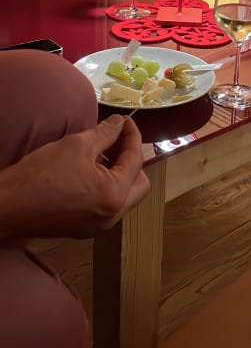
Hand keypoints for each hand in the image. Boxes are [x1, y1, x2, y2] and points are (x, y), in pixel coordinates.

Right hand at [0, 115, 149, 238]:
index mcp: (115, 195)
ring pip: (124, 196)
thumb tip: (120, 123)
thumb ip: (106, 133)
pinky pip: (108, 205)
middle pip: (139, 184)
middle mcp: (113, 216)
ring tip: (103, 151)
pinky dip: (107, 186)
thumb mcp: (77, 145)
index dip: (133, 136)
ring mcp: (99, 226)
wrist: (8, 206)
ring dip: (120, 173)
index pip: (136, 160)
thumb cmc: (42, 174)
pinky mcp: (84, 228)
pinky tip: (91, 170)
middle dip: (132, 159)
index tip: (125, 120)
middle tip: (117, 139)